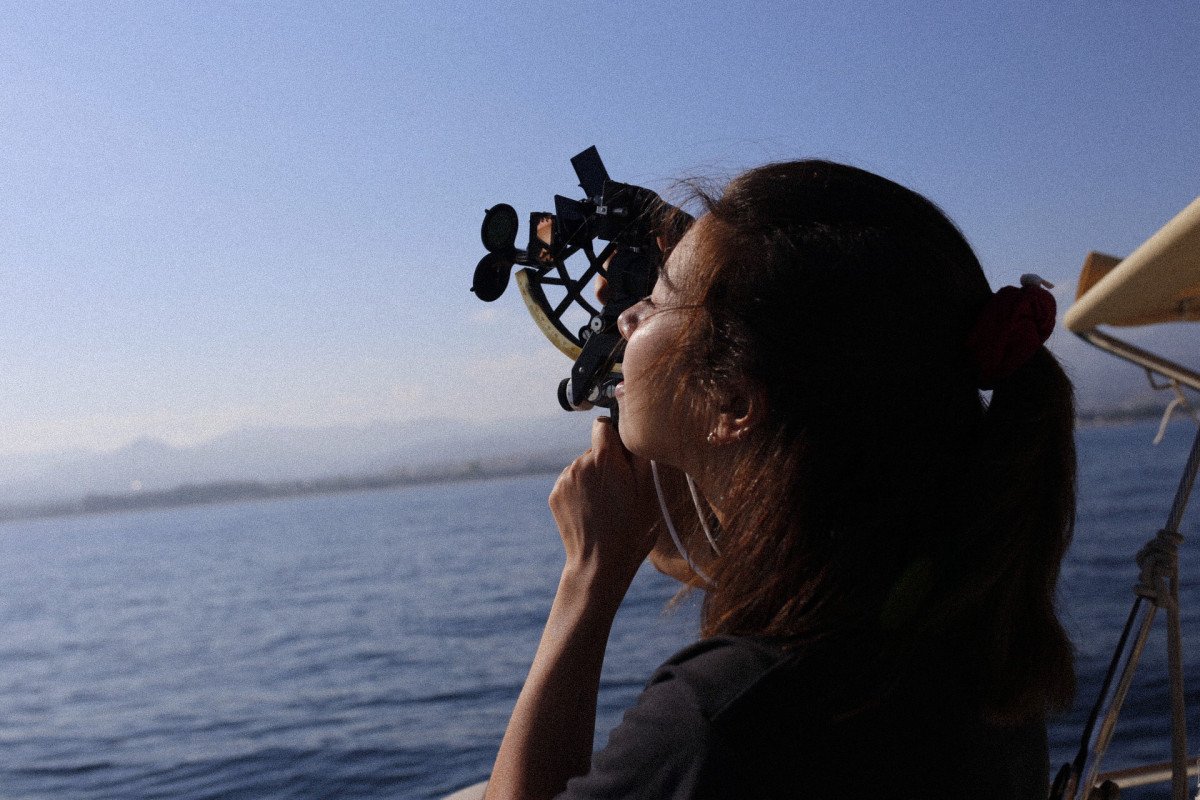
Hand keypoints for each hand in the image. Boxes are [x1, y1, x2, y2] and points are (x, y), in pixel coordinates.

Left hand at [549, 417, 658, 598]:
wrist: (599, 563)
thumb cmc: (631, 529)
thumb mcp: (649, 492)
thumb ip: (640, 456)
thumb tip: (634, 434)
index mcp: (604, 459)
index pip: (603, 425)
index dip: (616, 436)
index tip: (624, 454)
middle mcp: (579, 463)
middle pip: (595, 449)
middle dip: (607, 462)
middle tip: (621, 490)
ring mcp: (564, 480)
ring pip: (582, 466)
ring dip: (594, 477)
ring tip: (606, 505)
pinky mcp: (555, 495)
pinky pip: (571, 482)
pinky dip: (581, 491)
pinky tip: (592, 511)